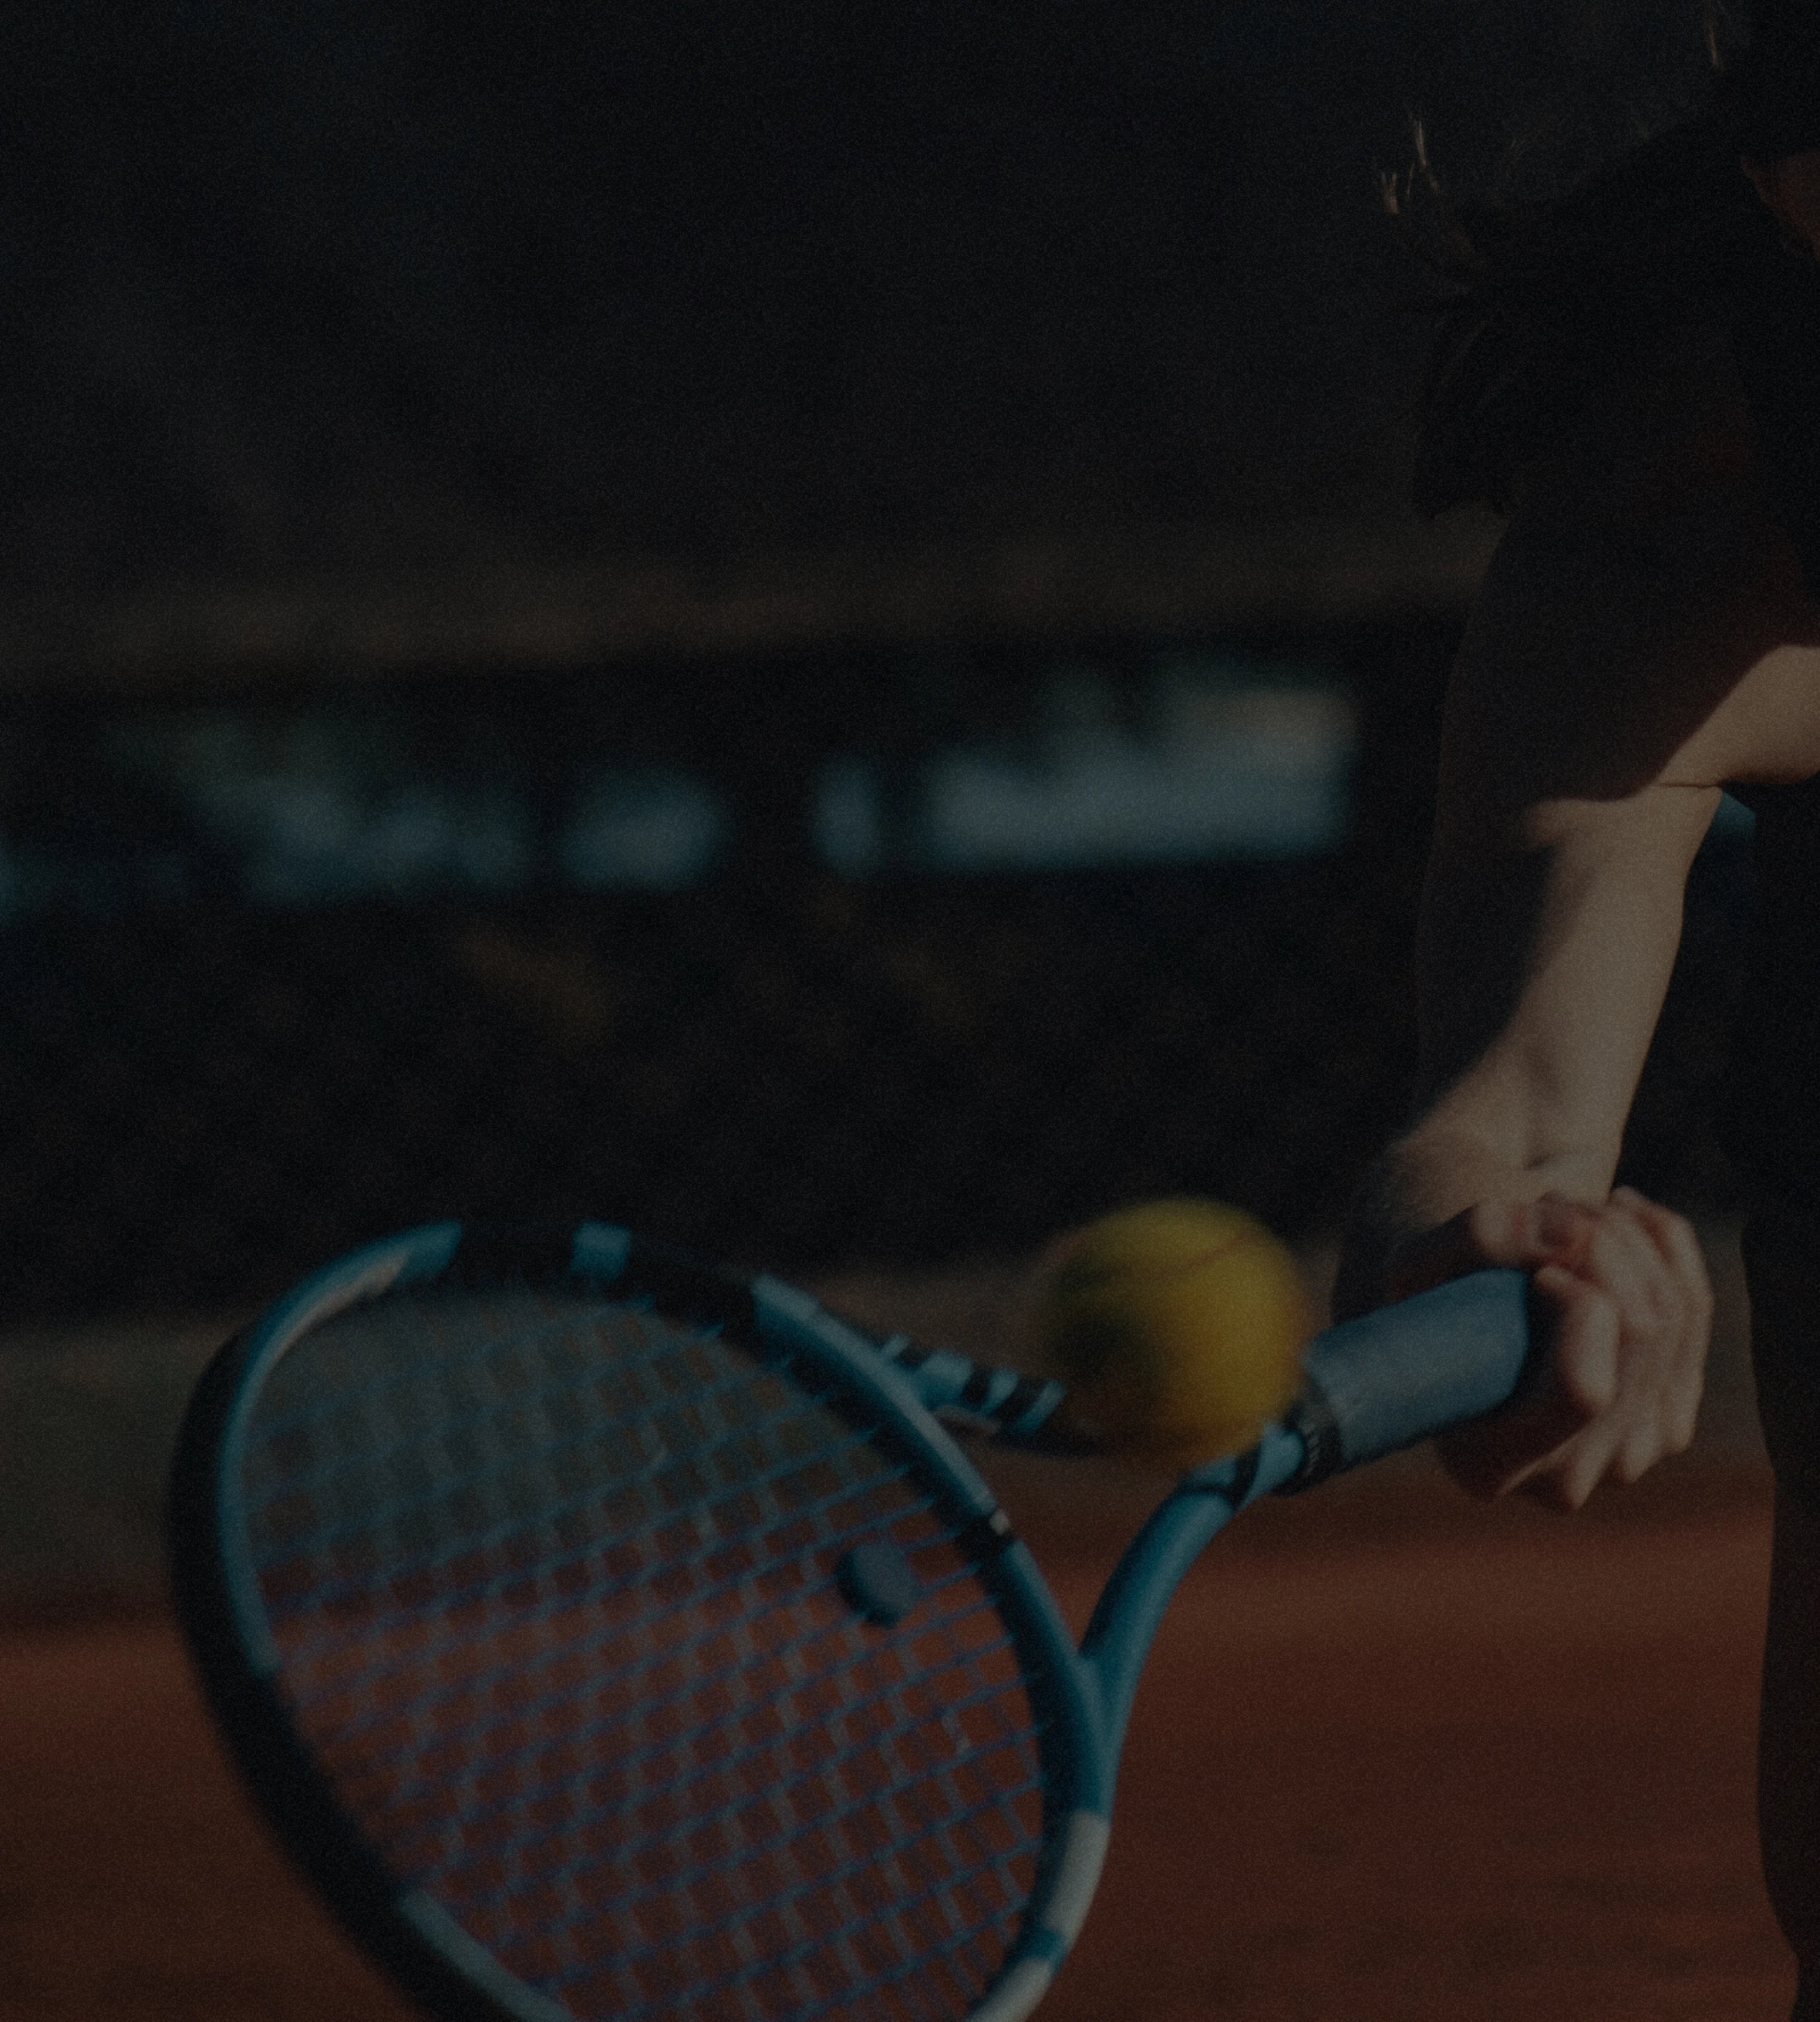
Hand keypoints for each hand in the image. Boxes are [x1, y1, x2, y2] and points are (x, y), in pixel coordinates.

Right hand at [1385, 1189, 1712, 1508]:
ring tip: (1565, 1208)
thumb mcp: (1421, 1256)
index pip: (1583, 1389)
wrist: (1460, 1306)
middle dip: (1598, 1240)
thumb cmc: (1430, 1291)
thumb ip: (1477, 1237)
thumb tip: (1575, 1234)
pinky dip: (1659, 1244)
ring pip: (1671, 1311)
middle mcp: (1563, 1479)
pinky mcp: (1667, 1421)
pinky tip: (1613, 1218)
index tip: (1532, 1267)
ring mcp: (1625, 1457)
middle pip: (1637, 1331)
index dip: (1574, 1300)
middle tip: (1545, 1204)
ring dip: (1624, 1233)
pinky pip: (1695, 1305)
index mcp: (1484, 1462)